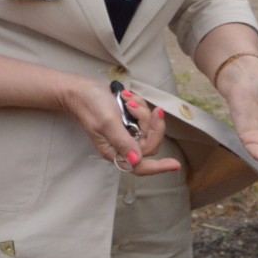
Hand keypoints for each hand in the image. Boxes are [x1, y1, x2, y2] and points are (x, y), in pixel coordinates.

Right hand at [62, 77, 179, 175]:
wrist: (83, 89)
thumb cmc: (91, 106)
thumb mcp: (107, 123)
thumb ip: (122, 141)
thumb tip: (136, 160)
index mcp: (114, 152)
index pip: (139, 165)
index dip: (158, 167)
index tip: (175, 165)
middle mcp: (122, 146)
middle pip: (149, 143)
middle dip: (149, 123)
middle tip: (139, 107)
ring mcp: (127, 134)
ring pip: (149, 128)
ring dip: (142, 111)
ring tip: (127, 100)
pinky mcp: (129, 123)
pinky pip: (145, 118)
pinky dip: (139, 106)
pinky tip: (127, 98)